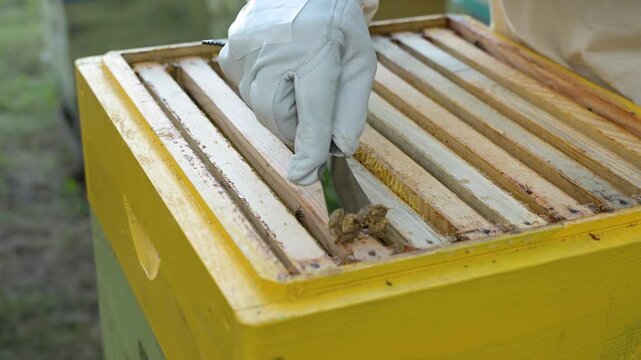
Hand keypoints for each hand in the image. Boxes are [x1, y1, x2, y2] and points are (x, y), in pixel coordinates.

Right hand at [218, 0, 376, 185]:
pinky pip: (247, 93)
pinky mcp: (229, 54)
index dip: (311, 149)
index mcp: (317, 55)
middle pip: (280, 120)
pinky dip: (264, 92)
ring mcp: (245, 53)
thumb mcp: (360, 63)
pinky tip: (278, 67)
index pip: (313, 114)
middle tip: (316, 98)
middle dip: (300, 123)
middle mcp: (274, 54)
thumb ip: (352, 110)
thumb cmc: (336, 25)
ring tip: (297, 72)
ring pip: (261, 110)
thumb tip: (339, 149)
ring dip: (282, 106)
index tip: (304, 175)